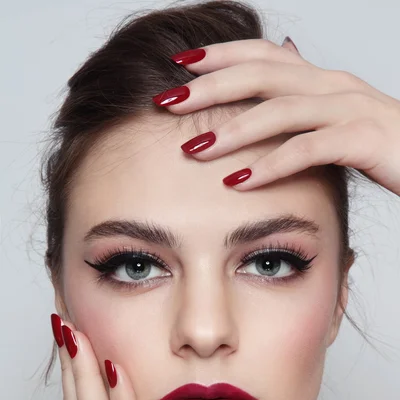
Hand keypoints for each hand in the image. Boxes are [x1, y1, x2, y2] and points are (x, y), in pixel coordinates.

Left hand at [153, 38, 399, 195]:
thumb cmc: (384, 145)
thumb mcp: (339, 117)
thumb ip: (307, 96)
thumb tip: (280, 66)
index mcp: (322, 80)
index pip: (263, 56)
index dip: (221, 56)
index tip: (180, 66)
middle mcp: (334, 86)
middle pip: (262, 75)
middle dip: (211, 87)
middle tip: (168, 102)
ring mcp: (351, 109)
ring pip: (282, 110)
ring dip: (234, 130)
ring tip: (195, 149)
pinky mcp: (365, 139)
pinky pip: (310, 148)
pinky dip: (272, 164)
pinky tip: (241, 182)